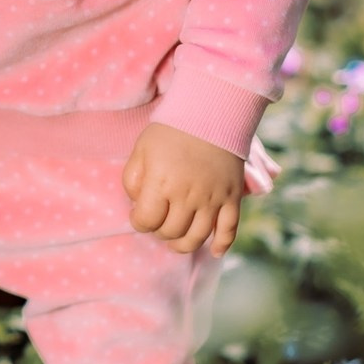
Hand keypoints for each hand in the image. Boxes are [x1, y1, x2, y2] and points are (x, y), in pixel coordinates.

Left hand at [121, 122, 243, 256]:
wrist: (212, 112)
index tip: (139, 215)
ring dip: (183, 243)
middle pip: (171, 232)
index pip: (145, 221)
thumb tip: (137, 205)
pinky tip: (213, 251)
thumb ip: (132, 179)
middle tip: (158, 221)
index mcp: (161, 183)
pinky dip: (222, 245)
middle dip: (159, 231)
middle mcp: (187, 196)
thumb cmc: (171, 131)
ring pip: (197, 237)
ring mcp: (212, 199)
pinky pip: (229, 230)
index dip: (138, 222)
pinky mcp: (231, 198)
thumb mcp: (141, 149)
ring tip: (176, 238)